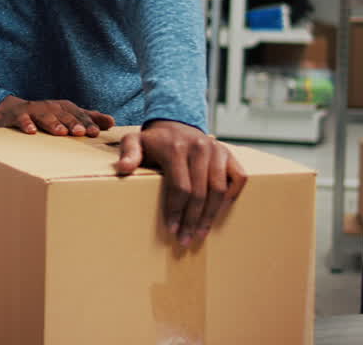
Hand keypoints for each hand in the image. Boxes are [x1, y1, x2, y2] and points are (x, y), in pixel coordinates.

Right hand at [0, 95, 114, 136]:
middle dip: (73, 123)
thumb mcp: (67, 115)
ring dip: (53, 123)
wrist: (11, 111)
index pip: (79, 115)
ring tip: (61, 132)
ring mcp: (34, 110)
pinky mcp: (18, 116)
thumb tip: (112, 121)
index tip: (96, 132)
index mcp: (64, 108)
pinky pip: (22, 120)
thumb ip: (89, 118)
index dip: (88, 122)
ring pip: (45, 117)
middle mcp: (51, 107)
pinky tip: (31, 132)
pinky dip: (26, 124)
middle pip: (64, 115)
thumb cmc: (44, 116)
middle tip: (81, 132)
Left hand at [115, 120, 246, 246]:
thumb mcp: (134, 141)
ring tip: (201, 233)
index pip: (180, 186)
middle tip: (186, 239)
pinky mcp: (229, 153)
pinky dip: (232, 196)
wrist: (175, 123)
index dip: (177, 211)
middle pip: (200, 192)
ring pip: (219, 189)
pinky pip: (239, 178)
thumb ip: (128, 153)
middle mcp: (200, 147)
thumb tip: (123, 168)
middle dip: (193, 220)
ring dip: (211, 215)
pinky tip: (220, 211)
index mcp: (175, 148)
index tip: (172, 229)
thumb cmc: (154, 141)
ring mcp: (217, 150)